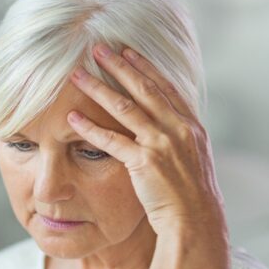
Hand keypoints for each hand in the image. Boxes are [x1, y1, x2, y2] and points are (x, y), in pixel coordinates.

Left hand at [67, 44, 225, 237]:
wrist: (196, 220)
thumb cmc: (190, 194)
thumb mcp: (191, 157)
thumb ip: (177, 136)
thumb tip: (165, 123)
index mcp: (190, 125)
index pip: (165, 86)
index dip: (144, 66)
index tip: (127, 49)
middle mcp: (178, 128)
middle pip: (143, 89)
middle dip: (118, 66)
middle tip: (97, 48)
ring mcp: (162, 144)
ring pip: (124, 108)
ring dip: (98, 89)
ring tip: (76, 75)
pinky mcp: (145, 162)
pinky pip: (112, 140)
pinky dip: (90, 128)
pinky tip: (72, 117)